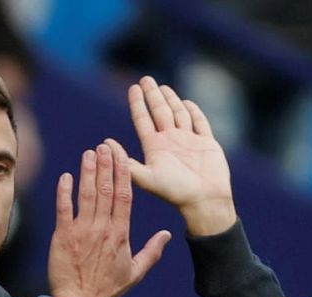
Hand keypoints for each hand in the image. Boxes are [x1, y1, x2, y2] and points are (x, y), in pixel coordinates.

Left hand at [48, 143, 170, 296]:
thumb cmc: (107, 289)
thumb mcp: (136, 272)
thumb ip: (153, 251)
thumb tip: (167, 235)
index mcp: (121, 234)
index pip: (125, 196)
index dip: (123, 173)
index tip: (122, 156)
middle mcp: (103, 228)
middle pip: (107, 190)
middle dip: (106, 165)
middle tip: (105, 146)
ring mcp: (82, 231)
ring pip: (87, 195)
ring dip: (88, 172)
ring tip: (89, 153)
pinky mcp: (63, 236)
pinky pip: (63, 208)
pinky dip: (64, 191)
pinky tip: (66, 177)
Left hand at [126, 76, 234, 235]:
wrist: (204, 201)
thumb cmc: (176, 192)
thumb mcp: (147, 177)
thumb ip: (126, 163)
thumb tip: (104, 142)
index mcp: (155, 147)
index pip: (143, 119)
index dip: (138, 103)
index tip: (133, 88)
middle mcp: (171, 142)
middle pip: (159, 112)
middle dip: (153, 95)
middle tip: (146, 79)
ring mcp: (189, 141)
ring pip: (178, 114)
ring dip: (171, 101)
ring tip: (163, 88)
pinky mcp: (207, 143)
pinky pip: (200, 123)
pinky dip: (194, 112)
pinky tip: (187, 103)